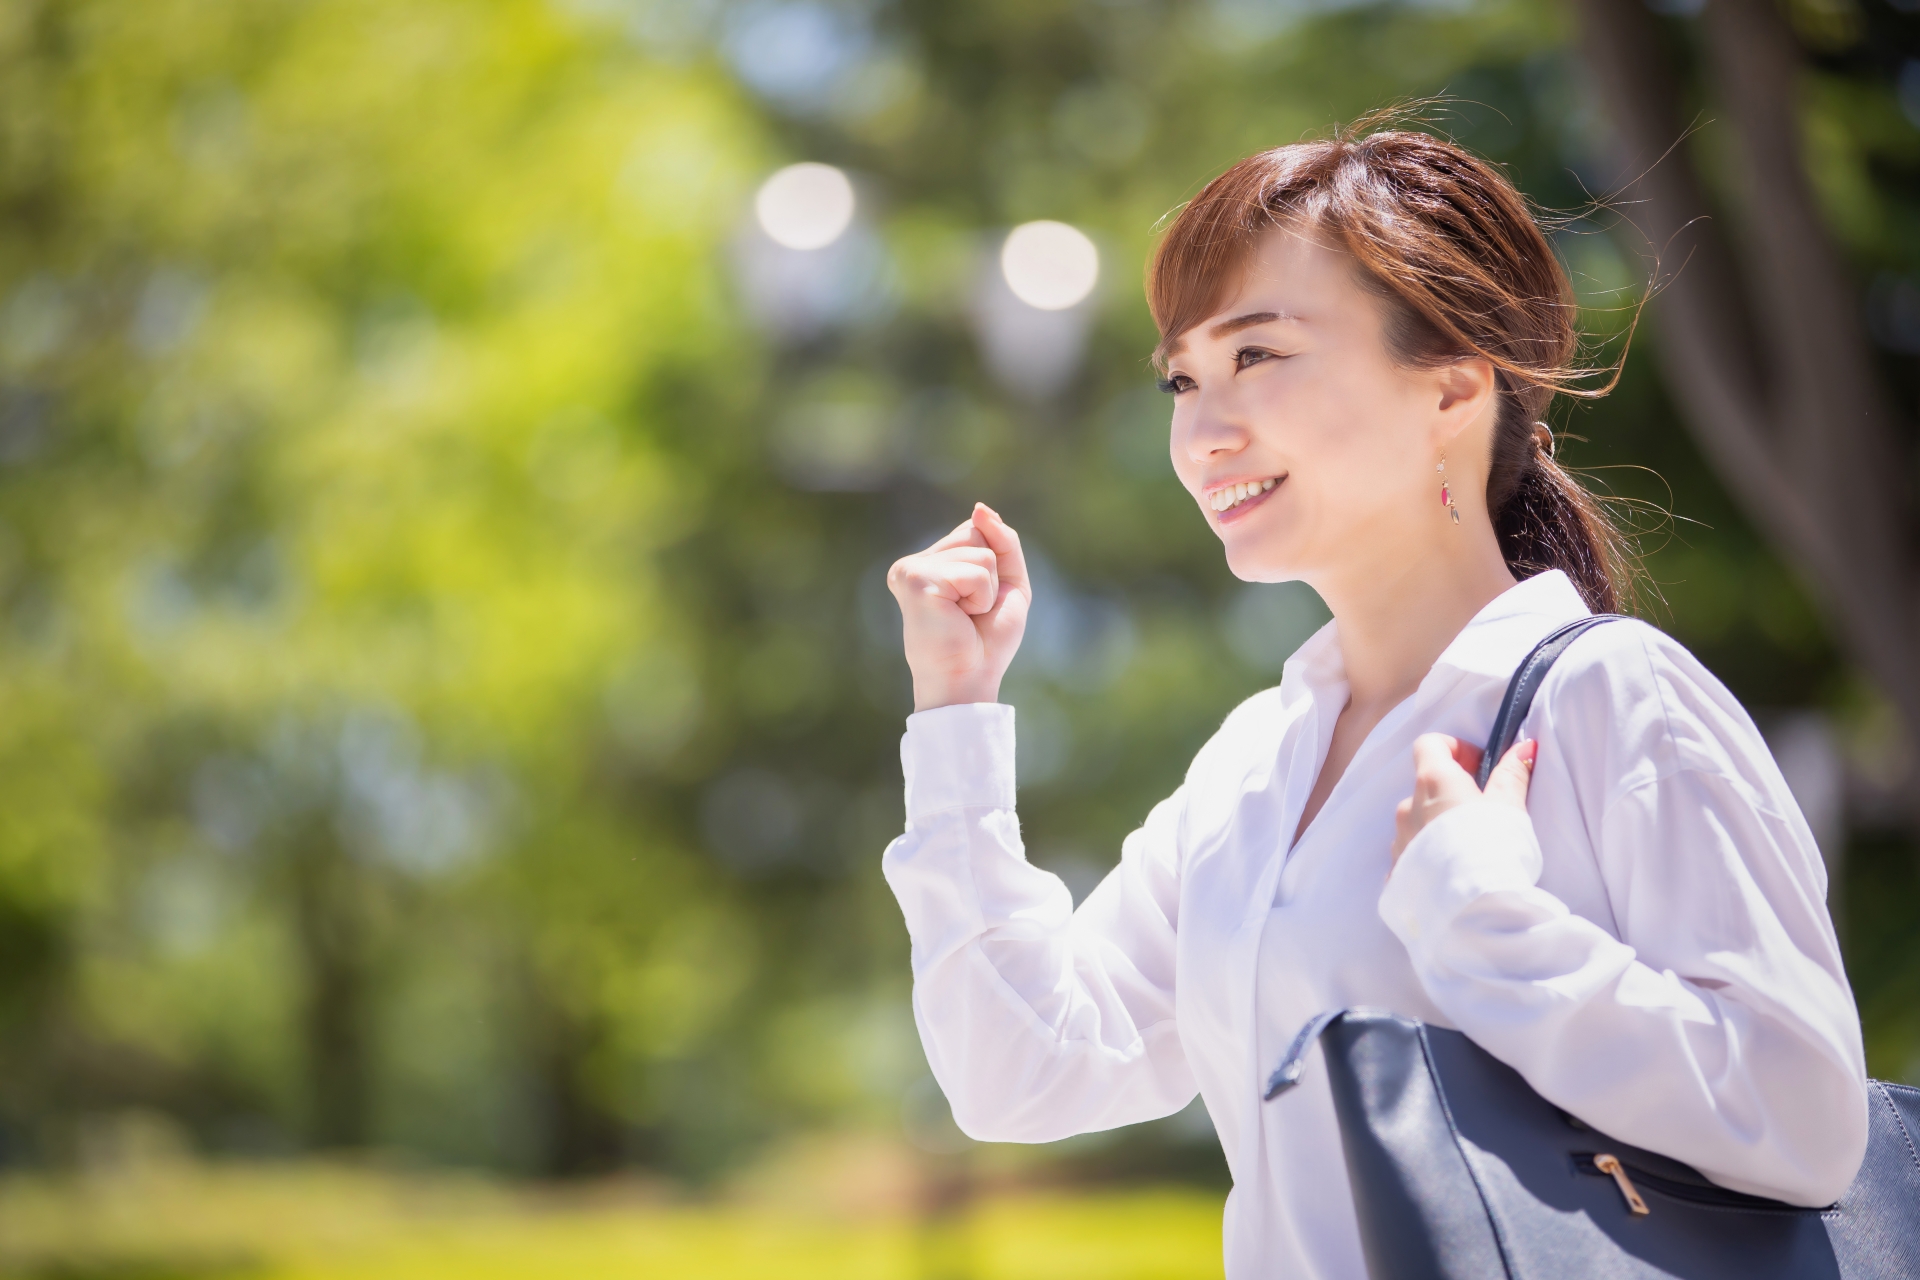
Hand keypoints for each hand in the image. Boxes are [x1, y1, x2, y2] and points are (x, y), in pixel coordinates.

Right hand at [886, 503, 1031, 711]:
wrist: (969, 680)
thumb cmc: (986, 641)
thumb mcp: (1007, 582)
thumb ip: (1003, 541)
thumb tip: (980, 509)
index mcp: (931, 562)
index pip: (976, 530)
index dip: (993, 566)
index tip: (975, 603)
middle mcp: (915, 563)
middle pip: (976, 533)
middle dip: (991, 575)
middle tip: (970, 612)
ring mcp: (911, 569)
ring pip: (980, 552)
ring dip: (986, 591)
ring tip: (964, 616)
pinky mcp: (914, 580)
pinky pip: (974, 572)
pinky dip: (980, 598)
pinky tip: (958, 617)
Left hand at [1390, 733, 1536, 863]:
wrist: (1470, 911)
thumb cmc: (1493, 851)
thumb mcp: (1509, 808)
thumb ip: (1512, 775)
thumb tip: (1523, 747)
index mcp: (1433, 783)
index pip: (1429, 744)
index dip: (1454, 749)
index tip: (1478, 767)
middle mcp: (1407, 807)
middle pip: (1426, 785)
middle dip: (1451, 792)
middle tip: (1482, 811)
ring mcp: (1399, 839)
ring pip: (1417, 820)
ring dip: (1438, 824)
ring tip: (1469, 847)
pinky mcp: (1396, 870)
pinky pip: (1412, 852)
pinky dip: (1428, 853)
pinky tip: (1452, 871)